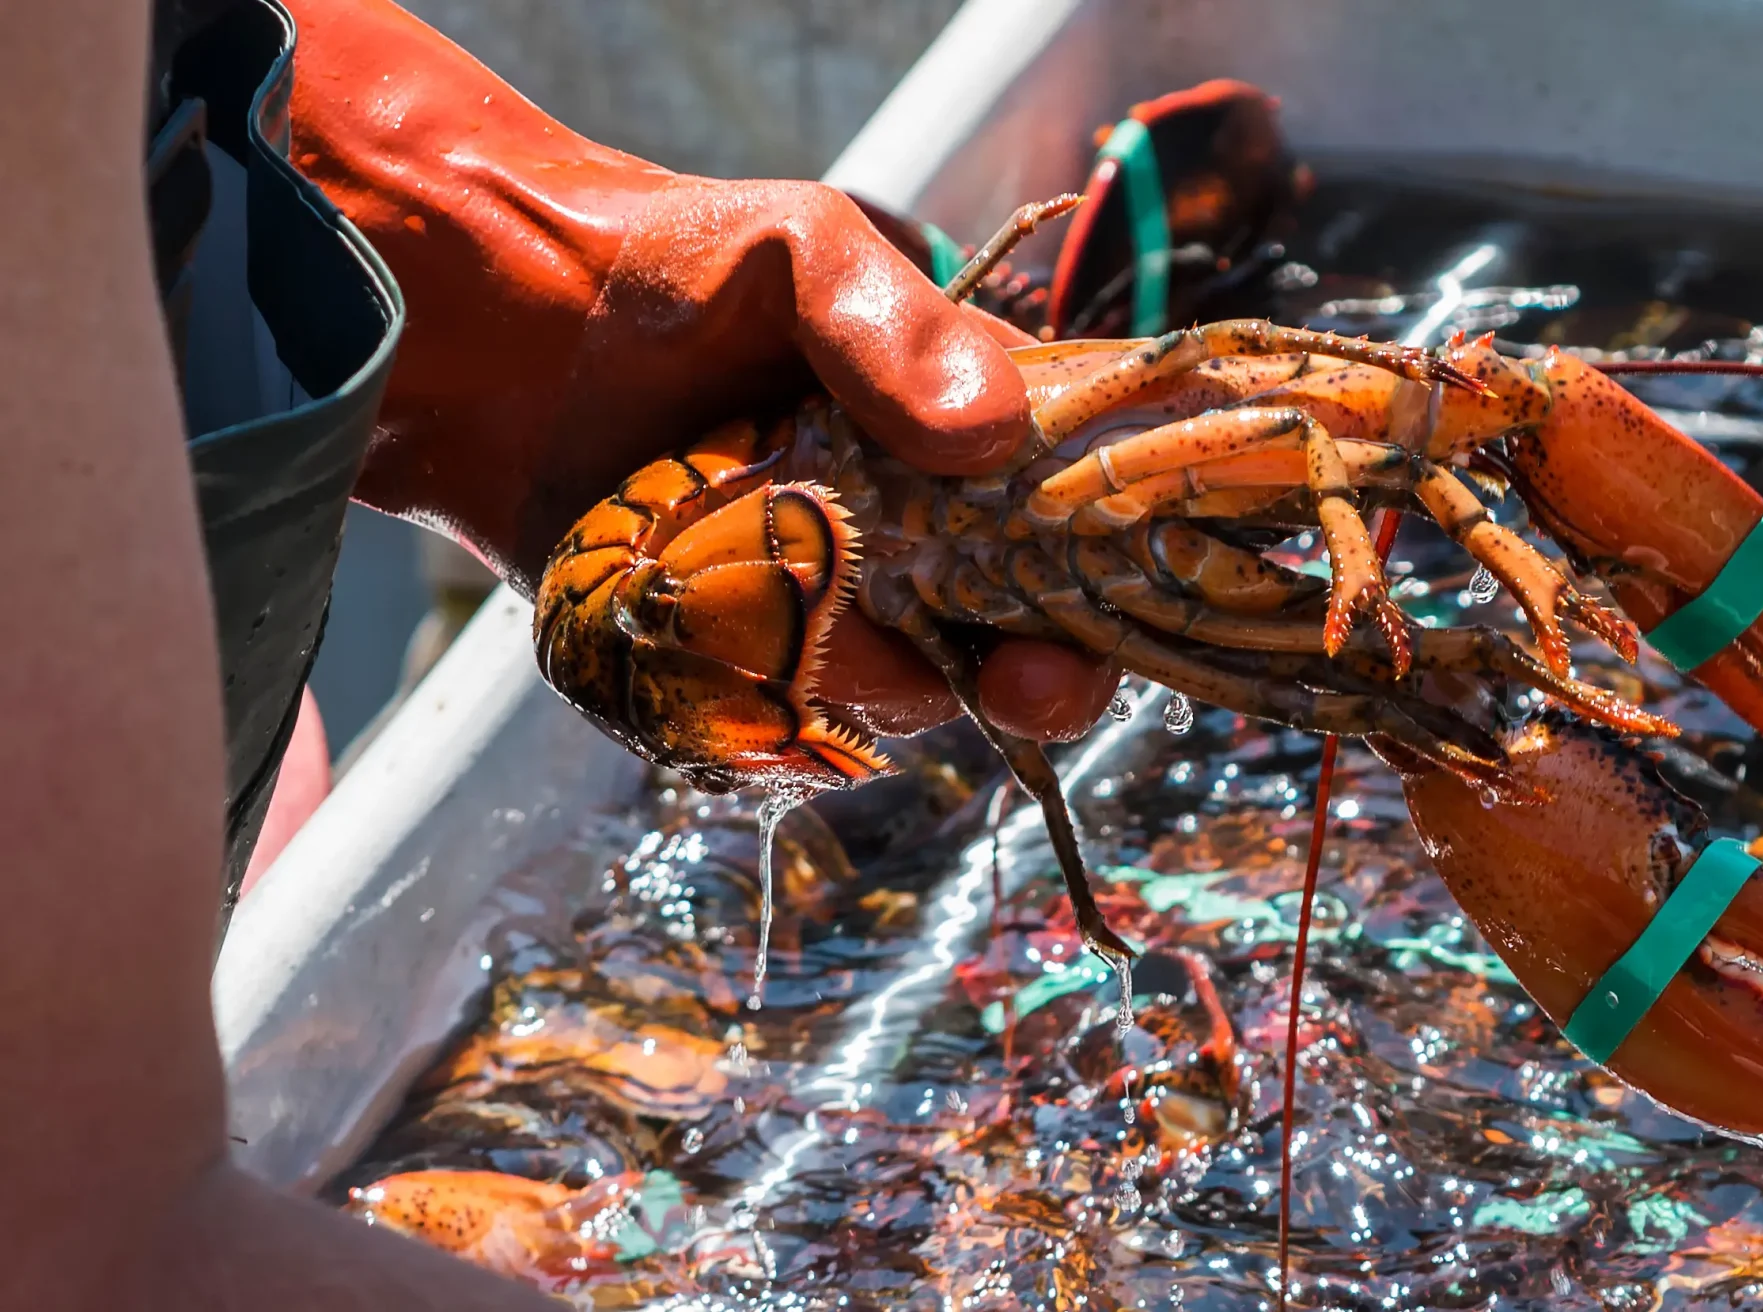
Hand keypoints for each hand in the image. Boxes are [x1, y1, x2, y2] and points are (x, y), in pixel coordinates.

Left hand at [286, 0, 1112, 741]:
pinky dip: (753, 693)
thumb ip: (897, 328)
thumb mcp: (802, 252)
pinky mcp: (736, 664)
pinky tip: (698, 618)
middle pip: (1023, 649)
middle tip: (1014, 681)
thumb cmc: (669, 266)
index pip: (1089, 531)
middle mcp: (924, 538)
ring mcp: (833, 609)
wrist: (483, 328)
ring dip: (855, 662)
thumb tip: (989, 432)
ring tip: (759, 569)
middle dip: (1031, 682)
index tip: (1089, 626)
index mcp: (976, 442)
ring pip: (900, 696)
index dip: (1110, 594)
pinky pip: (781, 725)